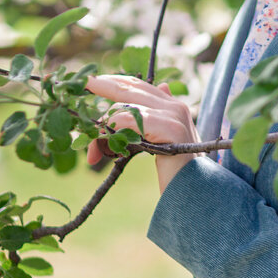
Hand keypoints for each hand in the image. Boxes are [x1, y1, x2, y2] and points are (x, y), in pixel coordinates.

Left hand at [85, 75, 200, 192]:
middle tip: (83, 85)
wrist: (194, 196)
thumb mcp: (161, 145)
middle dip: (102, 86)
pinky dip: (111, 133)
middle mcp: (175, 106)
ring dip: (102, 129)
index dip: (113, 81)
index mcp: (173, 107)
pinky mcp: (170, 128)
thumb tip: (164, 86)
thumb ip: (156, 120)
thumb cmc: (176, 175)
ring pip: (124, 108)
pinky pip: (129, 121)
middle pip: (130, 88)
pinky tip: (105, 151)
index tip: (90, 81)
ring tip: (94, 152)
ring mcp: (174, 115)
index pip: (138, 85)